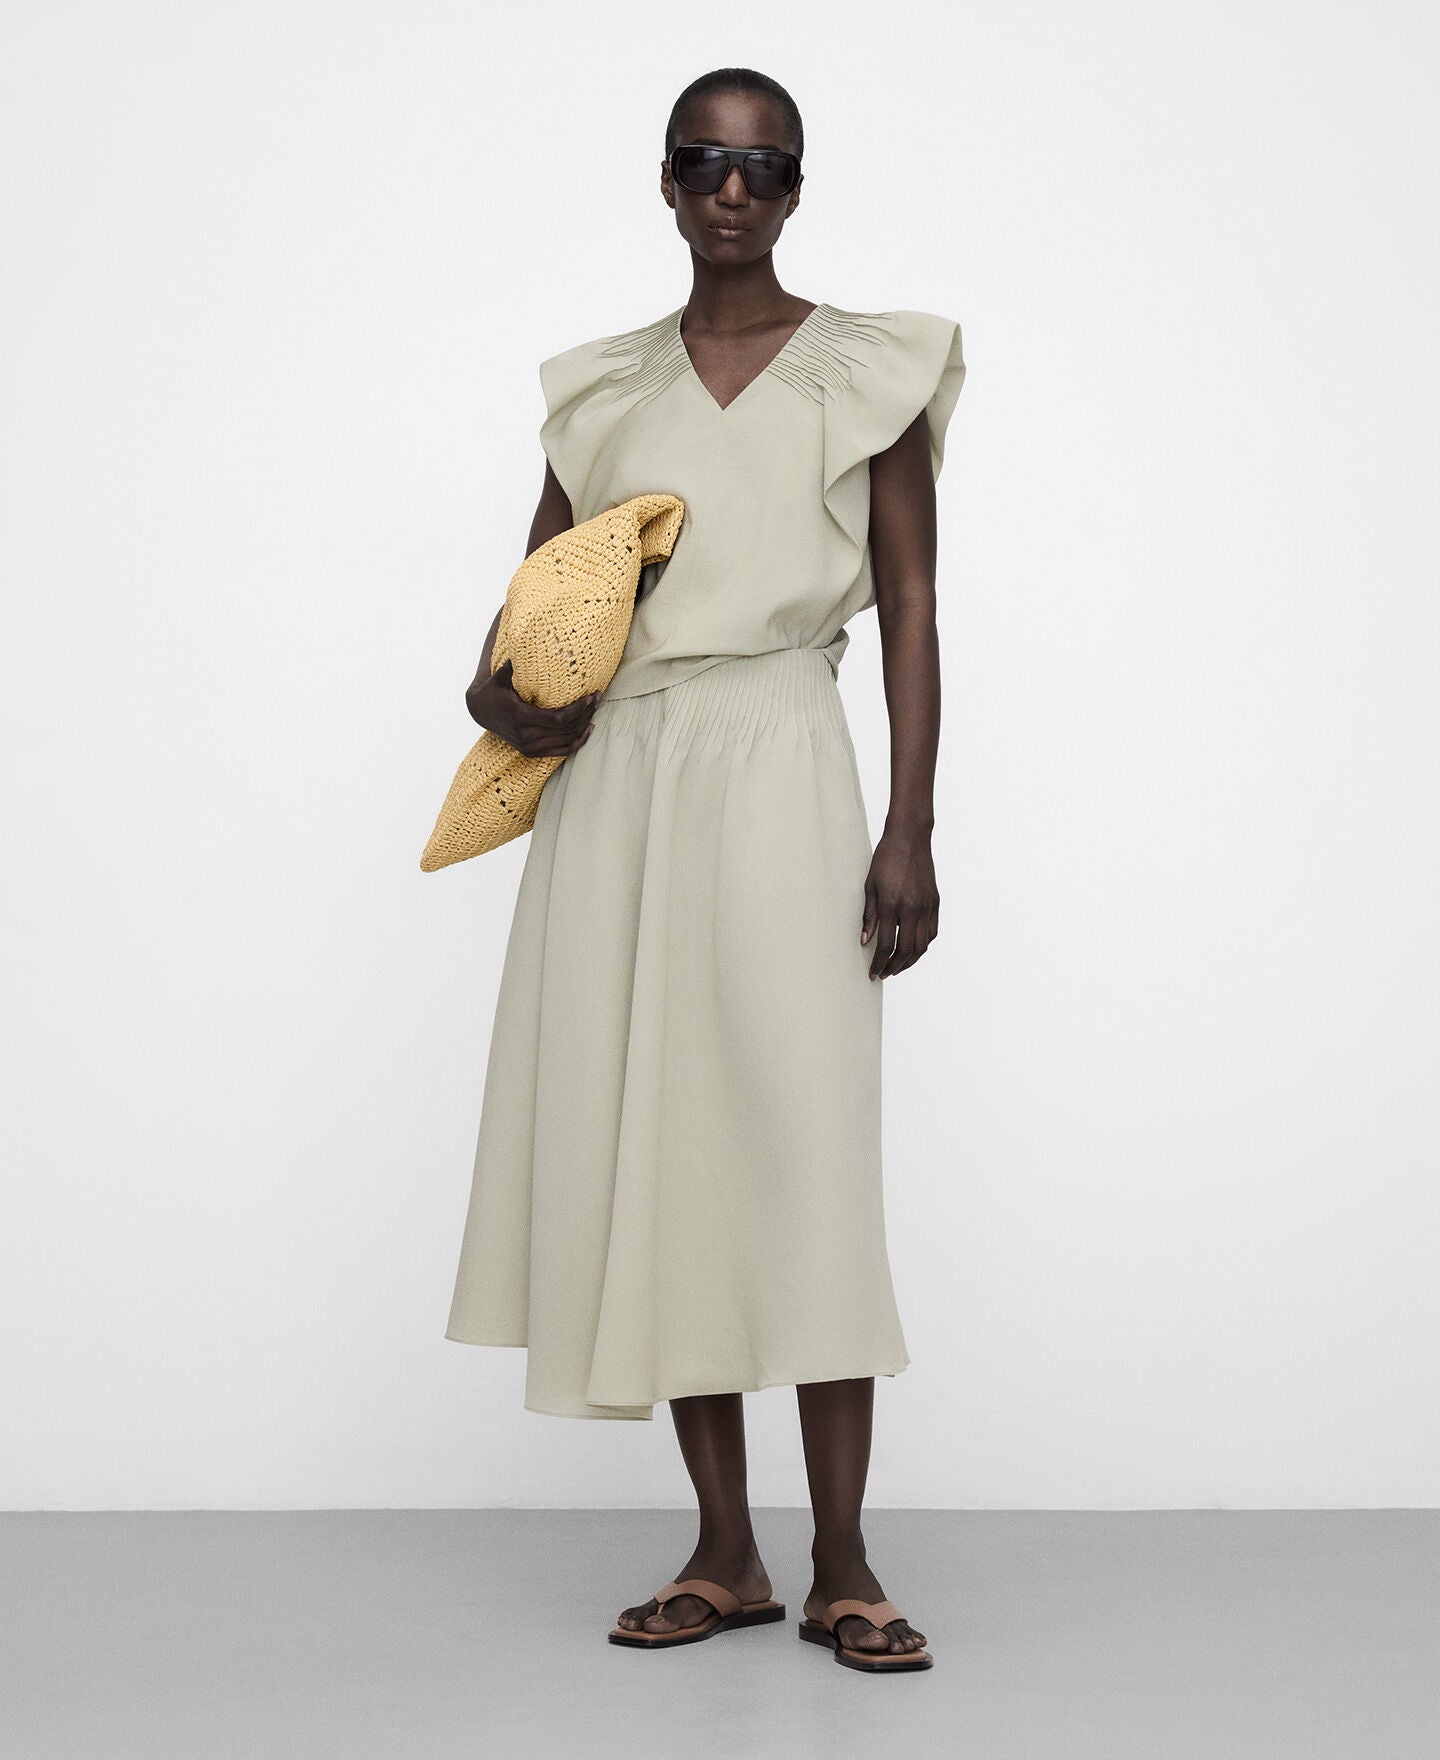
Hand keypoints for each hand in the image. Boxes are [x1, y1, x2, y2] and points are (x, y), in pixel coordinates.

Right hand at [468, 658, 600, 757]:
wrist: (480, 712)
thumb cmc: (493, 689)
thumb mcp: (500, 676)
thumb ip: (513, 665)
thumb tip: (526, 642)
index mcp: (520, 717)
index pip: (558, 719)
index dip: (578, 709)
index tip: (590, 696)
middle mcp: (525, 736)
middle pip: (566, 730)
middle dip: (585, 714)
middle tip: (598, 698)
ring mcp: (528, 747)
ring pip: (566, 741)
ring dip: (584, 726)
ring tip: (595, 709)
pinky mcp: (531, 752)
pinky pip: (561, 752)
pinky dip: (577, 743)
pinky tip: (588, 731)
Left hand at [861, 826, 938, 979]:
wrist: (910, 839)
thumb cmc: (886, 859)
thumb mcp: (870, 886)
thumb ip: (869, 916)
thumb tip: (865, 940)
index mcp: (892, 905)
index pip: (886, 945)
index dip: (879, 963)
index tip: (873, 972)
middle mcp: (912, 909)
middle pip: (906, 951)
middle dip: (893, 967)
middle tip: (883, 974)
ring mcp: (927, 907)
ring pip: (922, 946)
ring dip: (909, 961)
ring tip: (897, 967)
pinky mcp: (935, 903)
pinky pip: (931, 933)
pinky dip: (922, 946)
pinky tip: (913, 949)